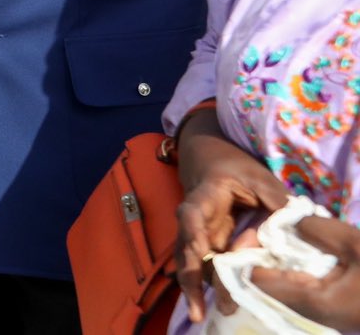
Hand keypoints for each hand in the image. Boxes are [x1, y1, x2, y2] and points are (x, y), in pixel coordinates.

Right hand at [175, 107, 289, 321]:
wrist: (210, 160)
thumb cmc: (234, 166)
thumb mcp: (257, 176)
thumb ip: (274, 199)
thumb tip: (289, 228)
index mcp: (205, 196)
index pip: (192, 214)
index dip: (193, 232)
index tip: (199, 252)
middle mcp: (194, 219)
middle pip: (185, 247)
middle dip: (191, 277)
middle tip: (198, 306)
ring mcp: (197, 233)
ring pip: (189, 262)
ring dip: (194, 288)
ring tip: (199, 313)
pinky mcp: (206, 245)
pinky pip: (202, 266)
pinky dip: (206, 285)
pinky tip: (209, 306)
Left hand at [250, 215, 359, 328]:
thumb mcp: (353, 244)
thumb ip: (315, 230)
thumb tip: (283, 221)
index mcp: (313, 301)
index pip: (259, 281)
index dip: (247, 256)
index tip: (245, 233)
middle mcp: (311, 315)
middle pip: (268, 289)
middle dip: (260, 262)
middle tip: (258, 234)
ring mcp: (323, 318)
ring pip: (284, 292)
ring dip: (277, 269)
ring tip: (274, 242)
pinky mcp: (333, 313)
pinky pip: (302, 294)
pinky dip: (294, 276)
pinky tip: (298, 258)